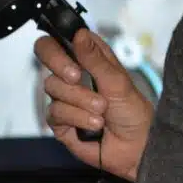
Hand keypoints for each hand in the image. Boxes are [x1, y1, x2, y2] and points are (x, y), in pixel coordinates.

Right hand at [34, 29, 153, 181]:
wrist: (136, 147)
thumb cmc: (132, 112)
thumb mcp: (117, 81)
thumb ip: (95, 59)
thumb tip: (79, 34)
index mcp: (88, 57)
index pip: (62, 36)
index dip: (59, 36)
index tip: (70, 44)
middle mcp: (72, 73)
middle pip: (46, 53)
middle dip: (60, 64)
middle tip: (76, 76)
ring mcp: (65, 96)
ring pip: (53, 86)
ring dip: (80, 99)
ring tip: (101, 109)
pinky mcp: (60, 120)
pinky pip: (56, 112)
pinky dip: (77, 117)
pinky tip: (94, 124)